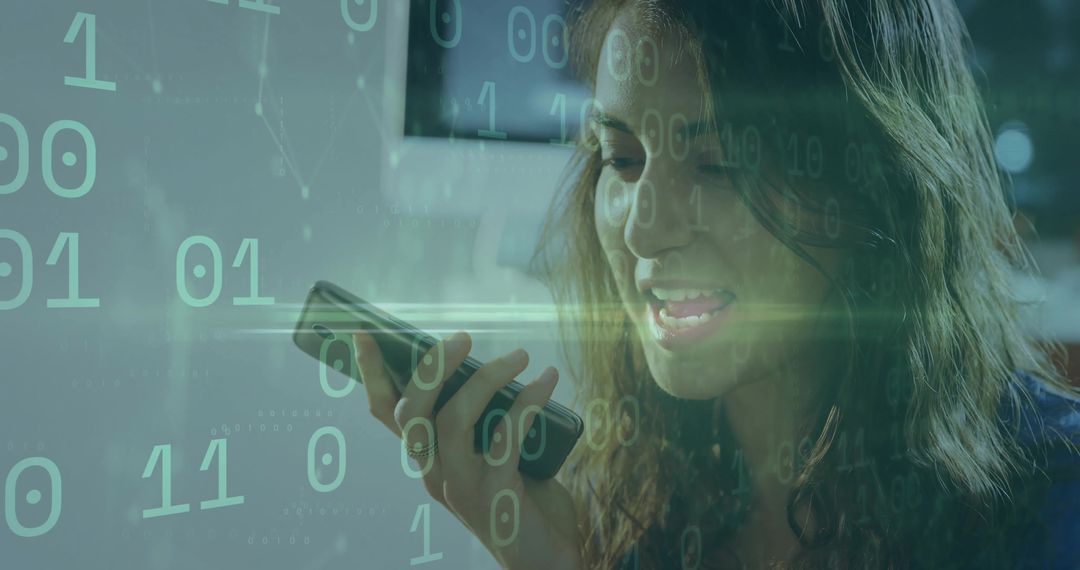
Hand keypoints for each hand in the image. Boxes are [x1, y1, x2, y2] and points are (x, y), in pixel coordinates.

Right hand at [352, 329, 583, 569]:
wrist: (545, 557)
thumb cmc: (520, 497)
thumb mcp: (493, 452)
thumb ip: (484, 418)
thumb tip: (492, 363)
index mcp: (428, 458)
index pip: (386, 414)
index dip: (371, 373)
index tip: (365, 333)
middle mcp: (434, 473)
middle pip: (411, 414)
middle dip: (430, 368)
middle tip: (462, 338)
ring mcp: (460, 486)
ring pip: (451, 421)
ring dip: (485, 379)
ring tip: (519, 356)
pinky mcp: (495, 495)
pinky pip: (506, 436)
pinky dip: (527, 401)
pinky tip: (546, 380)